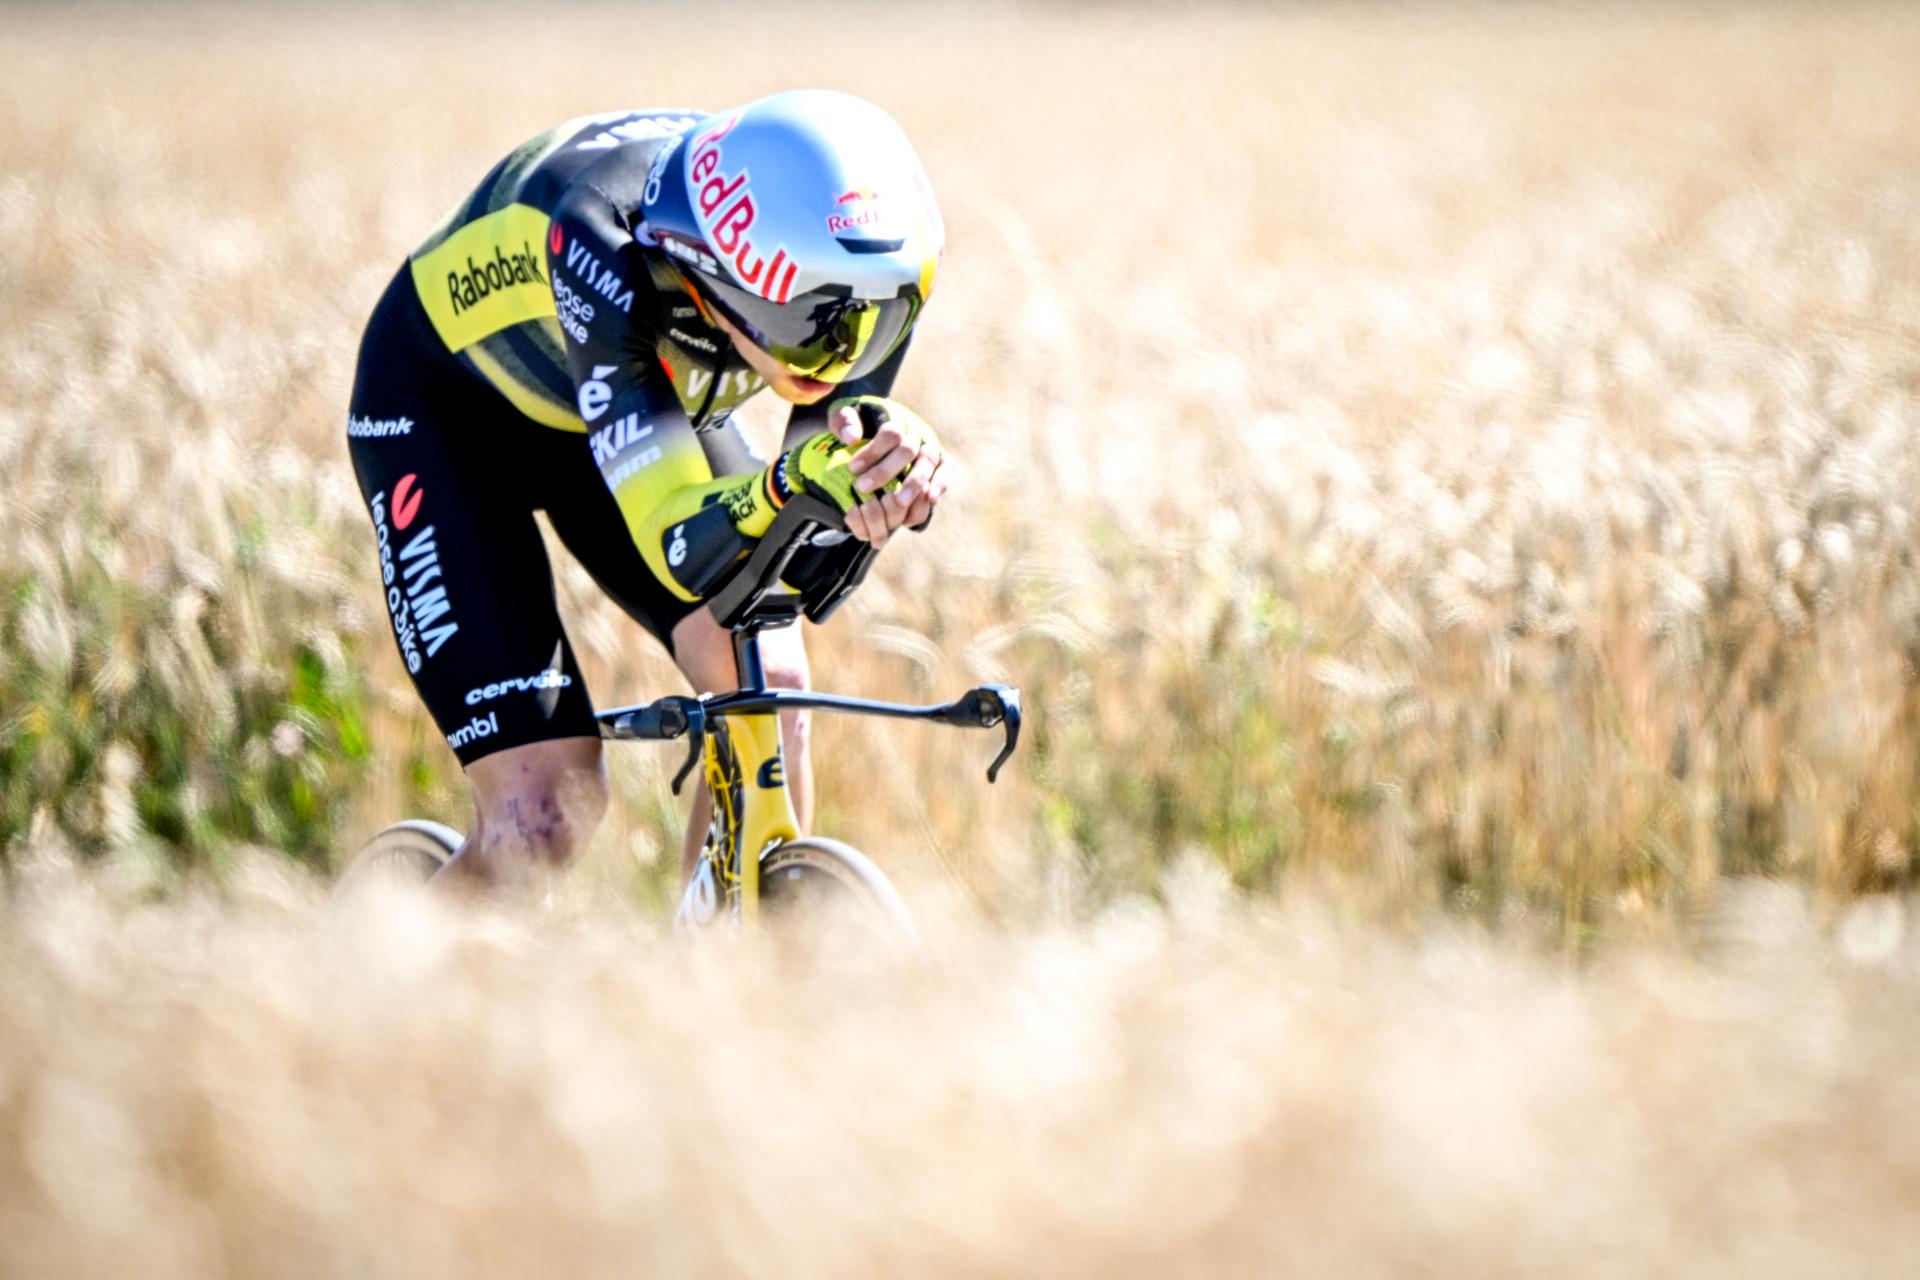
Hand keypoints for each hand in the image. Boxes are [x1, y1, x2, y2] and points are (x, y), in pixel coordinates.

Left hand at [827, 396, 949, 547]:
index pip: (889, 432)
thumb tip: (851, 438)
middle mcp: (916, 428)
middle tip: (862, 488)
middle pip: (908, 449)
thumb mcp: (844, 416)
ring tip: (898, 502)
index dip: (872, 451)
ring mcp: (930, 443)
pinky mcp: (940, 459)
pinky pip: (945, 469)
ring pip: (929, 461)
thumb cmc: (859, 424)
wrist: (877, 426)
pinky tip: (930, 499)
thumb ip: (844, 422)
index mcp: (895, 416)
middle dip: (886, 470)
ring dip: (915, 482)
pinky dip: (940, 483)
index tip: (852, 468)